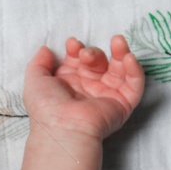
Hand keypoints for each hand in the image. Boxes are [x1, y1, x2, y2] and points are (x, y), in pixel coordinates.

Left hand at [24, 35, 143, 141]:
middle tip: (86, 55)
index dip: (77, 50)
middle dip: (93, 53)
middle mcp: (88, 88)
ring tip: (117, 41)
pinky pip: (134, 84)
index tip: (72, 44)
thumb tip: (45, 49)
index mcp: (69, 84)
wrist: (62, 128)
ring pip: (119, 70)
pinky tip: (128, 57)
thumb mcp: (35, 81)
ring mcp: (106, 95)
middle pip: (98, 63)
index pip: (78, 61)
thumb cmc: (46, 108)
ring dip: (120, 53)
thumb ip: (39, 63)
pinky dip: (134, 69)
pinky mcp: (122, 104)